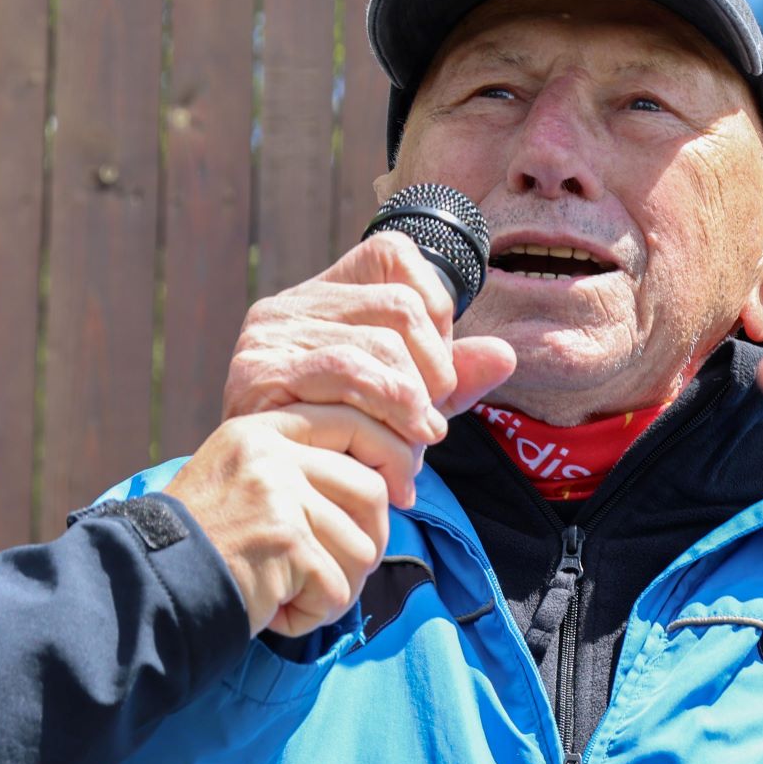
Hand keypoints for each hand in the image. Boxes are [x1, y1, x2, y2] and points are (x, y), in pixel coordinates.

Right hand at [166, 404, 401, 638]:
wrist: (147, 584)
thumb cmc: (197, 545)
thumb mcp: (239, 481)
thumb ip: (297, 470)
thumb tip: (382, 486)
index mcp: (261, 431)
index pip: (351, 423)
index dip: (390, 458)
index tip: (400, 495)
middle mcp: (271, 455)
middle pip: (371, 491)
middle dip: (368, 540)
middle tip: (337, 573)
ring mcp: (278, 497)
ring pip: (361, 549)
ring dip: (335, 587)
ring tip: (291, 596)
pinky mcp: (285, 544)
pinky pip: (336, 590)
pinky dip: (311, 615)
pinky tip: (274, 612)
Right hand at [223, 233, 518, 487]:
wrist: (265, 509)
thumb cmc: (331, 452)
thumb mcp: (401, 409)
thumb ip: (449, 380)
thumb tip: (505, 354)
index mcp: (319, 299)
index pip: (392, 254)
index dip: (435, 306)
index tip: (436, 371)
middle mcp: (287, 306)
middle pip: (399, 306)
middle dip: (435, 370)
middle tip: (432, 425)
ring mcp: (268, 337)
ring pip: (379, 342)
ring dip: (415, 402)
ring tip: (419, 445)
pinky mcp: (257, 373)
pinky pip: (345, 371)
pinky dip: (389, 409)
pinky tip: (399, 452)